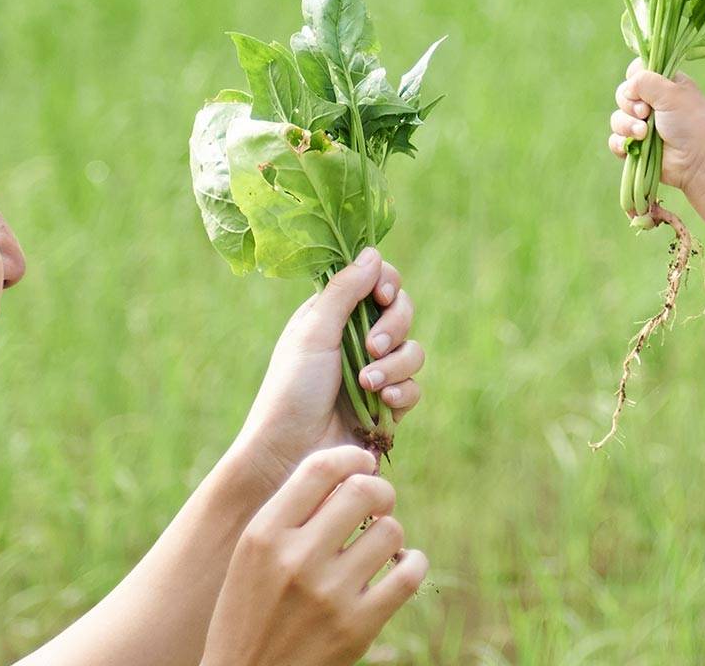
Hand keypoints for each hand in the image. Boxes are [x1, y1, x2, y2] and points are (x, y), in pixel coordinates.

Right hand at [201, 446, 428, 665]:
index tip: (364, 462)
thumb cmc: (249, 614)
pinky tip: (402, 566)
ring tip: (380, 546)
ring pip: (391, 532)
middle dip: (380, 491)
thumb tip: (346, 473)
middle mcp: (296, 559)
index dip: (351, 456)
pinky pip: (408, 575)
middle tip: (379, 505)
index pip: (319, 469)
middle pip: (362, 491)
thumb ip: (289, 516)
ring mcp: (329, 594)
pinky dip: (414, 563)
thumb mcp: (251, 558)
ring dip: (391, 533)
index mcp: (264, 535)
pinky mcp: (358, 627)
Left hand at [234, 249, 424, 488]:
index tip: (381, 296)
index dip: (387, 284)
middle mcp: (357, 338)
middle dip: (394, 328)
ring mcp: (374, 371)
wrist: (291, 453)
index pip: (377, 281)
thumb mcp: (314, 332)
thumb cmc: (292, 389)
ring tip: (368, 384)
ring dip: (395, 365)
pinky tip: (381, 403)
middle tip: (372, 346)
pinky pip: (413, 388)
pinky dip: (400, 393)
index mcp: (334, 314)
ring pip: (413, 351)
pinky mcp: (386, 405)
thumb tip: (373, 252)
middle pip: (402, 312)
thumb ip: (345, 291)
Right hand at [609, 59, 704, 195]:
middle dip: (630, 105)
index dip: (634, 78)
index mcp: (664, 85)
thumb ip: (644, 81)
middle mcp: (652, 103)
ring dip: (626, 125)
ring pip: (617, 118)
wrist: (699, 161)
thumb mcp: (671, 93)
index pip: (636, 71)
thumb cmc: (691, 123)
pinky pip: (616, 140)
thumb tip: (627, 89)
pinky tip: (632, 146)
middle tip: (646, 113)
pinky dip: (621, 143)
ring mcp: (643, 126)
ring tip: (644, 134)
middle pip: (622, 94)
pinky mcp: (636, 147)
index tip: (643, 88)